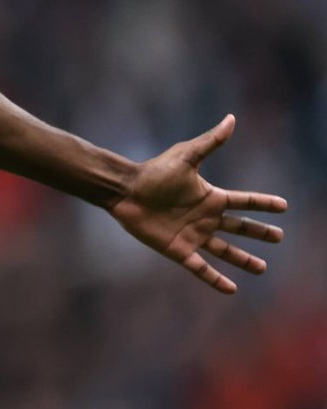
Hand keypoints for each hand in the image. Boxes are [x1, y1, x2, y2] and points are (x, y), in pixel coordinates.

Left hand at [110, 115, 287, 293]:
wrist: (125, 190)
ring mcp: (193, 235)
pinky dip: (215, 279)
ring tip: (261, 268)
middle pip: (239, 228)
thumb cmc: (153, 172)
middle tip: (278, 237)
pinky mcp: (179, 249)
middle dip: (259, 233)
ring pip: (225, 251)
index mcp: (210, 197)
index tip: (283, 206)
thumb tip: (231, 119)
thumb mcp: (186, 156)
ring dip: (243, 260)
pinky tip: (231, 289)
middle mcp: (205, 217)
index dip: (263, 204)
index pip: (244, 202)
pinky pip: (201, 268)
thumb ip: (210, 142)